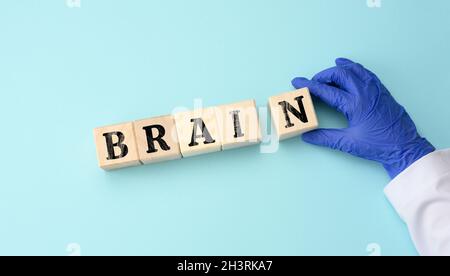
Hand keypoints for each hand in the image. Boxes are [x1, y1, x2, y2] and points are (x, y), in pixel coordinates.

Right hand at [292, 58, 434, 178]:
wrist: (405, 147)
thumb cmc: (378, 146)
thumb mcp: (349, 143)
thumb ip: (326, 138)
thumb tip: (308, 135)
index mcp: (355, 105)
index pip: (327, 91)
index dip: (309, 86)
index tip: (297, 82)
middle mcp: (365, 93)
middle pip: (340, 74)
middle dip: (323, 75)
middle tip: (313, 82)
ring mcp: (375, 90)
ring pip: (354, 69)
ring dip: (339, 69)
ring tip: (328, 71)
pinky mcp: (382, 91)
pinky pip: (366, 73)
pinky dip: (355, 68)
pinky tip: (350, 68)